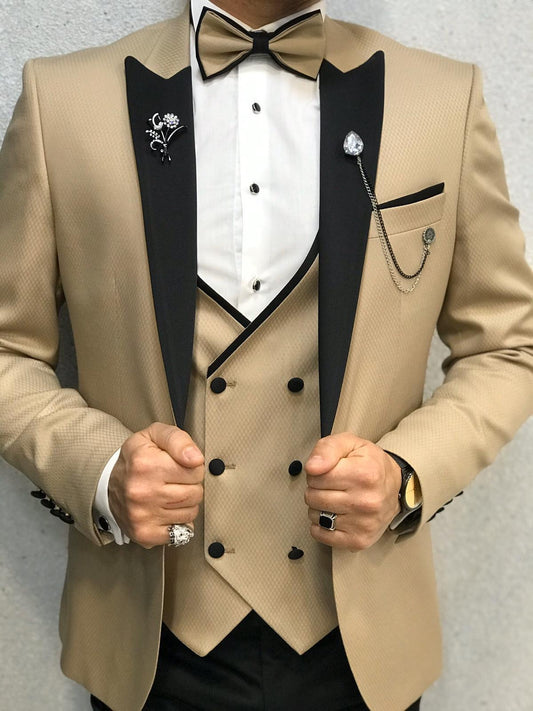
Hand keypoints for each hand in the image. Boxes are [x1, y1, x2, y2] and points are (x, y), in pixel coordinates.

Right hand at [108, 422, 203, 548]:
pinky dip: (179, 521)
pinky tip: (166, 511)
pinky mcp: (145, 533)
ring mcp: (142, 515)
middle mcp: (141, 491)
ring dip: (186, 503)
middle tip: (174, 480)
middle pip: (195, 492)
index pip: (195, 469)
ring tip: (169, 494)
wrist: (109, 483)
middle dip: (191, 485)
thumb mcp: (155, 435)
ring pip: (191, 511)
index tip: (179, 465)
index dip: (192, 466)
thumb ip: (178, 440)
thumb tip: (195, 458)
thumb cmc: (138, 458)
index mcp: (144, 463)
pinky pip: (183, 530)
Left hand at [305, 433, 401, 550]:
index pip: (316, 476)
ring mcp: (364, 524)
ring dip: (318, 507)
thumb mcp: (350, 444)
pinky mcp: (359, 540)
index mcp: (365, 473)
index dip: (316, 472)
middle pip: (313, 497)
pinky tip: (334, 514)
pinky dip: (321, 525)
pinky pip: (321, 535)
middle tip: (332, 485)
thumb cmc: (369, 463)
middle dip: (316, 489)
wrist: (395, 487)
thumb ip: (327, 449)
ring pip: (315, 516)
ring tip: (335, 498)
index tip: (328, 470)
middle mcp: (367, 501)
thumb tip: (312, 467)